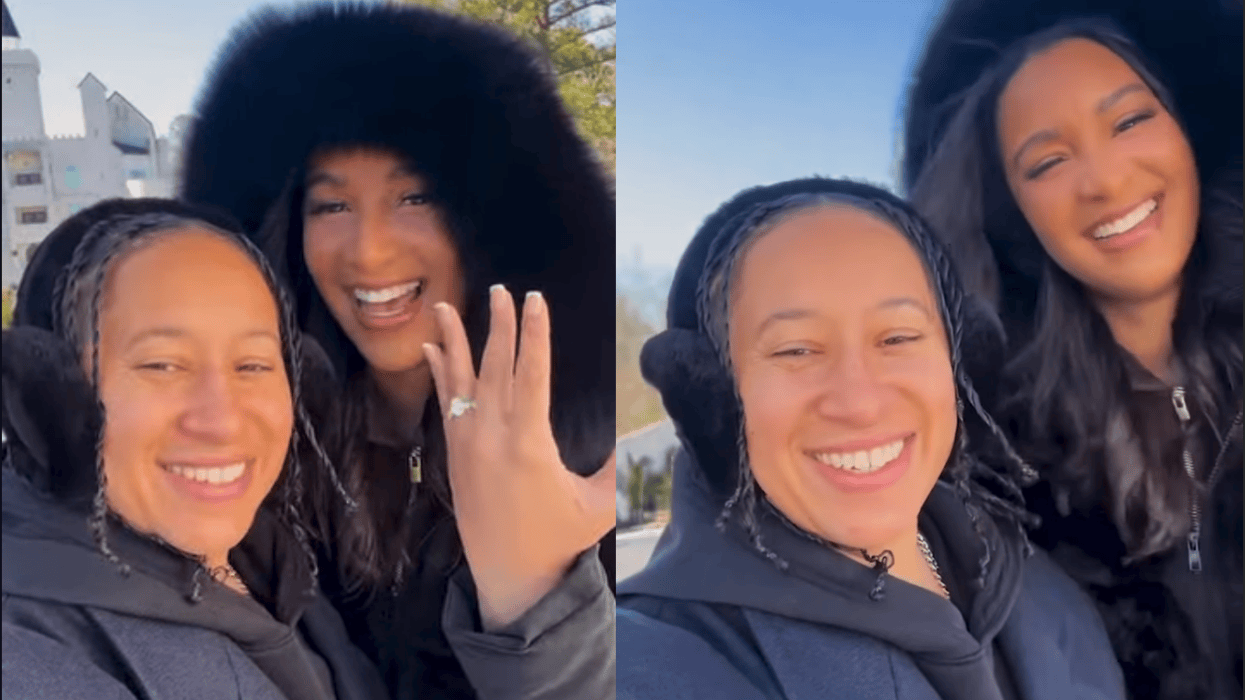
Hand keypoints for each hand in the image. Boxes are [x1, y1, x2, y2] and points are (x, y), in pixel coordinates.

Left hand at [423, 285, 614, 630]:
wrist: (510, 576)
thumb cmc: (559, 539)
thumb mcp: (599, 504)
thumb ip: (616, 466)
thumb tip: (641, 432)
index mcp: (530, 445)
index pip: (532, 375)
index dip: (535, 334)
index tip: (535, 300)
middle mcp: (493, 438)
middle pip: (496, 368)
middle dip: (500, 325)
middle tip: (502, 290)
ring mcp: (468, 445)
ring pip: (460, 381)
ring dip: (455, 340)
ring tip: (443, 306)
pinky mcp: (455, 455)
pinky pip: (444, 404)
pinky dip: (440, 373)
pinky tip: (433, 349)